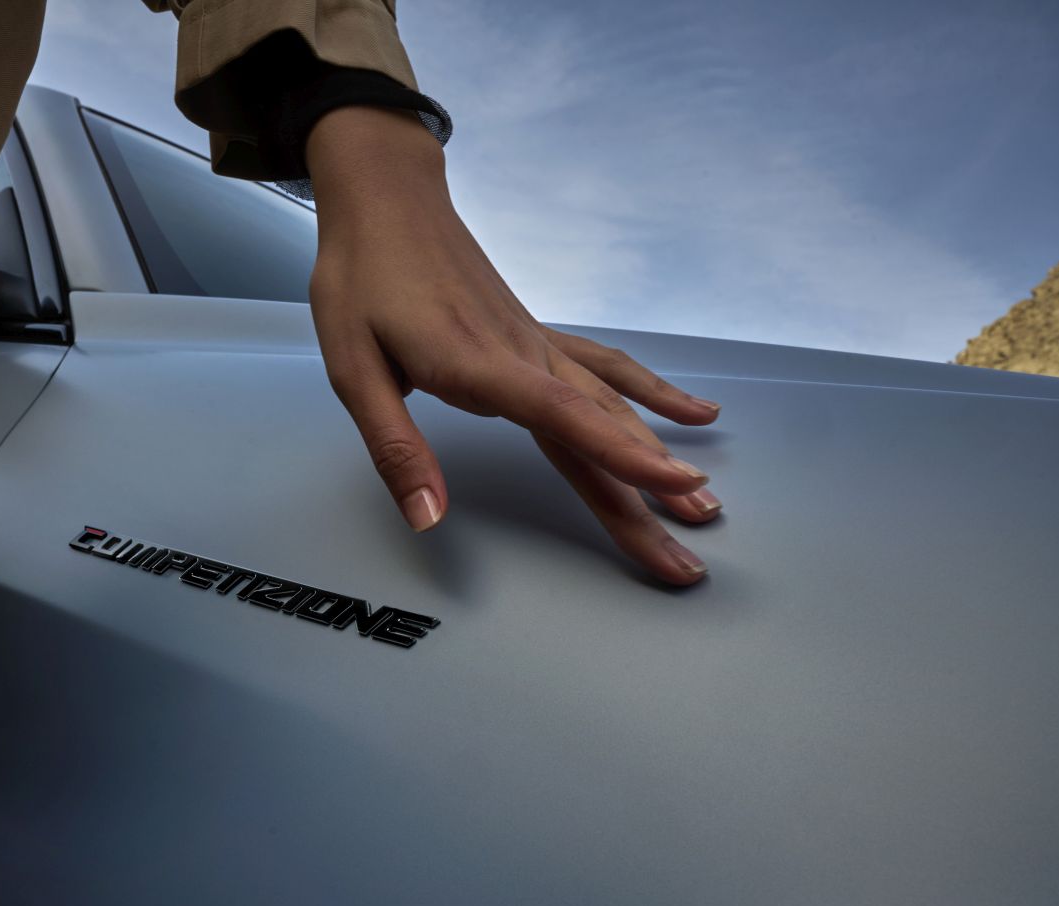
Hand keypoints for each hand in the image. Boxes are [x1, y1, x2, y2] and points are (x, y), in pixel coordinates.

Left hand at [304, 105, 723, 585]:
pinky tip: (694, 415)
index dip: (622, 456)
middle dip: (650, 496)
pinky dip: (652, 394)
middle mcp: (521, 355)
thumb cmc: (362, 278)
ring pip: (612, 407)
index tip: (674, 488)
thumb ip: (396, 447)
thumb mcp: (354, 368)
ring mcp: (537, 344)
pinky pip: (606, 369)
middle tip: (690, 554)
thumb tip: (427, 516)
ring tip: (704, 505)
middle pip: (600, 432)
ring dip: (660, 458)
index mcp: (478, 364)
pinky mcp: (537, 338)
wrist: (387, 199)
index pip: (564, 419)